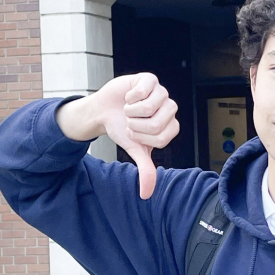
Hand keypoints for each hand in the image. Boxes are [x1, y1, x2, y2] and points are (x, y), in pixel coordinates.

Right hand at [58, 73, 178, 199]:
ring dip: (131, 111)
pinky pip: (145, 89)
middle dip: (136, 125)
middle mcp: (169, 109)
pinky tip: (128, 97)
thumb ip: (145, 170)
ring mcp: (161, 92)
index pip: (162, 137)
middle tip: (130, 121)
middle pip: (157, 123)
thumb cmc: (122, 129)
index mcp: (170, 126)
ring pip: (149, 107)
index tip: (135, 134)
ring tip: (128, 109)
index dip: (142, 137)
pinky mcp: (150, 79)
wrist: (104, 111)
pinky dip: (131, 97)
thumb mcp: (134, 150)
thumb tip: (146, 195)